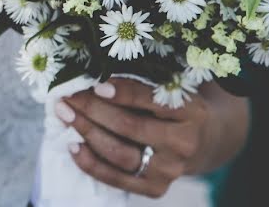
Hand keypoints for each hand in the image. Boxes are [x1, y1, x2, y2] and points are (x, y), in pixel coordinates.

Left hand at [56, 78, 212, 198]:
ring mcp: (170, 169)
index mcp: (191, 111)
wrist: (203, 141)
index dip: (123, 93)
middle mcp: (184, 143)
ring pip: (121, 154)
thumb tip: (92, 80)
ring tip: (65, 115)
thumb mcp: (168, 90)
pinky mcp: (155, 188)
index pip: (153, 101)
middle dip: (94, 111)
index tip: (96, 86)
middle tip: (69, 97)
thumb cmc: (174, 107)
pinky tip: (73, 145)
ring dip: (87, 133)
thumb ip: (139, 85)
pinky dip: (91, 163)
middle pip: (131, 128)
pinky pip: (117, 178)